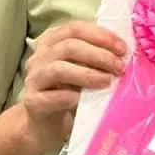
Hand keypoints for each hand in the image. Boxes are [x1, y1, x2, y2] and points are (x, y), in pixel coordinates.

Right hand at [20, 20, 127, 152]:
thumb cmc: (68, 92)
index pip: (75, 29)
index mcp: (52, 42)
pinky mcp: (32, 101)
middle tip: (119, 67)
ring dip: (88, 74)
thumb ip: (94, 58)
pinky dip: (71, 97)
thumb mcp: (81, 70)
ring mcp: (33, 79)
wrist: (45, 125)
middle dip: (99, 55)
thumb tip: (122, 53)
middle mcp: (39, 56)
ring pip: (59, 69)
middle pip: (69, 46)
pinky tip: (86, 100)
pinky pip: (52, 97)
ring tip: (108, 82)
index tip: (122, 48)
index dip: (100, 35)